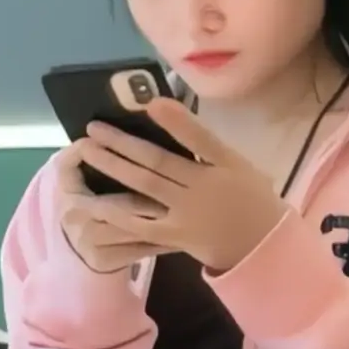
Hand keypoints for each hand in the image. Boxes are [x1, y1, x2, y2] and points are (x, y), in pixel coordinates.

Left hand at [70, 99, 290, 271]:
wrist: (260, 244)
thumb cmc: (247, 196)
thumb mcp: (236, 162)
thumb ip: (203, 139)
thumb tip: (167, 110)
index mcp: (220, 166)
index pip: (197, 139)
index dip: (175, 121)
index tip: (151, 103)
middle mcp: (200, 188)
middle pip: (156, 160)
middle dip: (122, 142)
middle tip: (93, 127)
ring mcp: (185, 213)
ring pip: (145, 187)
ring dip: (114, 167)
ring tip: (87, 151)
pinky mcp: (173, 236)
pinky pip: (141, 224)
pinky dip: (117, 213)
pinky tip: (94, 202)